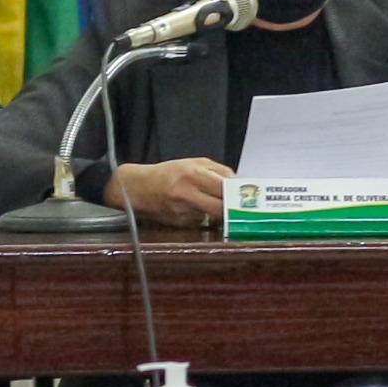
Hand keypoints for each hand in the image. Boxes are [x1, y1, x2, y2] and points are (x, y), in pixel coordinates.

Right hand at [101, 156, 230, 227]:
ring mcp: (183, 212)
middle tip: (242, 209)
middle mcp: (188, 194)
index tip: (248, 197)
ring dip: (220, 215)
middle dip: (233, 210)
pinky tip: (199, 211)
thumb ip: (218, 170)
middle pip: (221, 208)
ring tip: (221, 208)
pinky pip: (201, 222)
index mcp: (193, 174)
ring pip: (212, 218)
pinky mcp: (179, 224)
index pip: (224, 188)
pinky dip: (205, 219)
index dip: (238, 195)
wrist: (138, 188)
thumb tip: (238, 182)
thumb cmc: (167, 173)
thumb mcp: (193, 163)